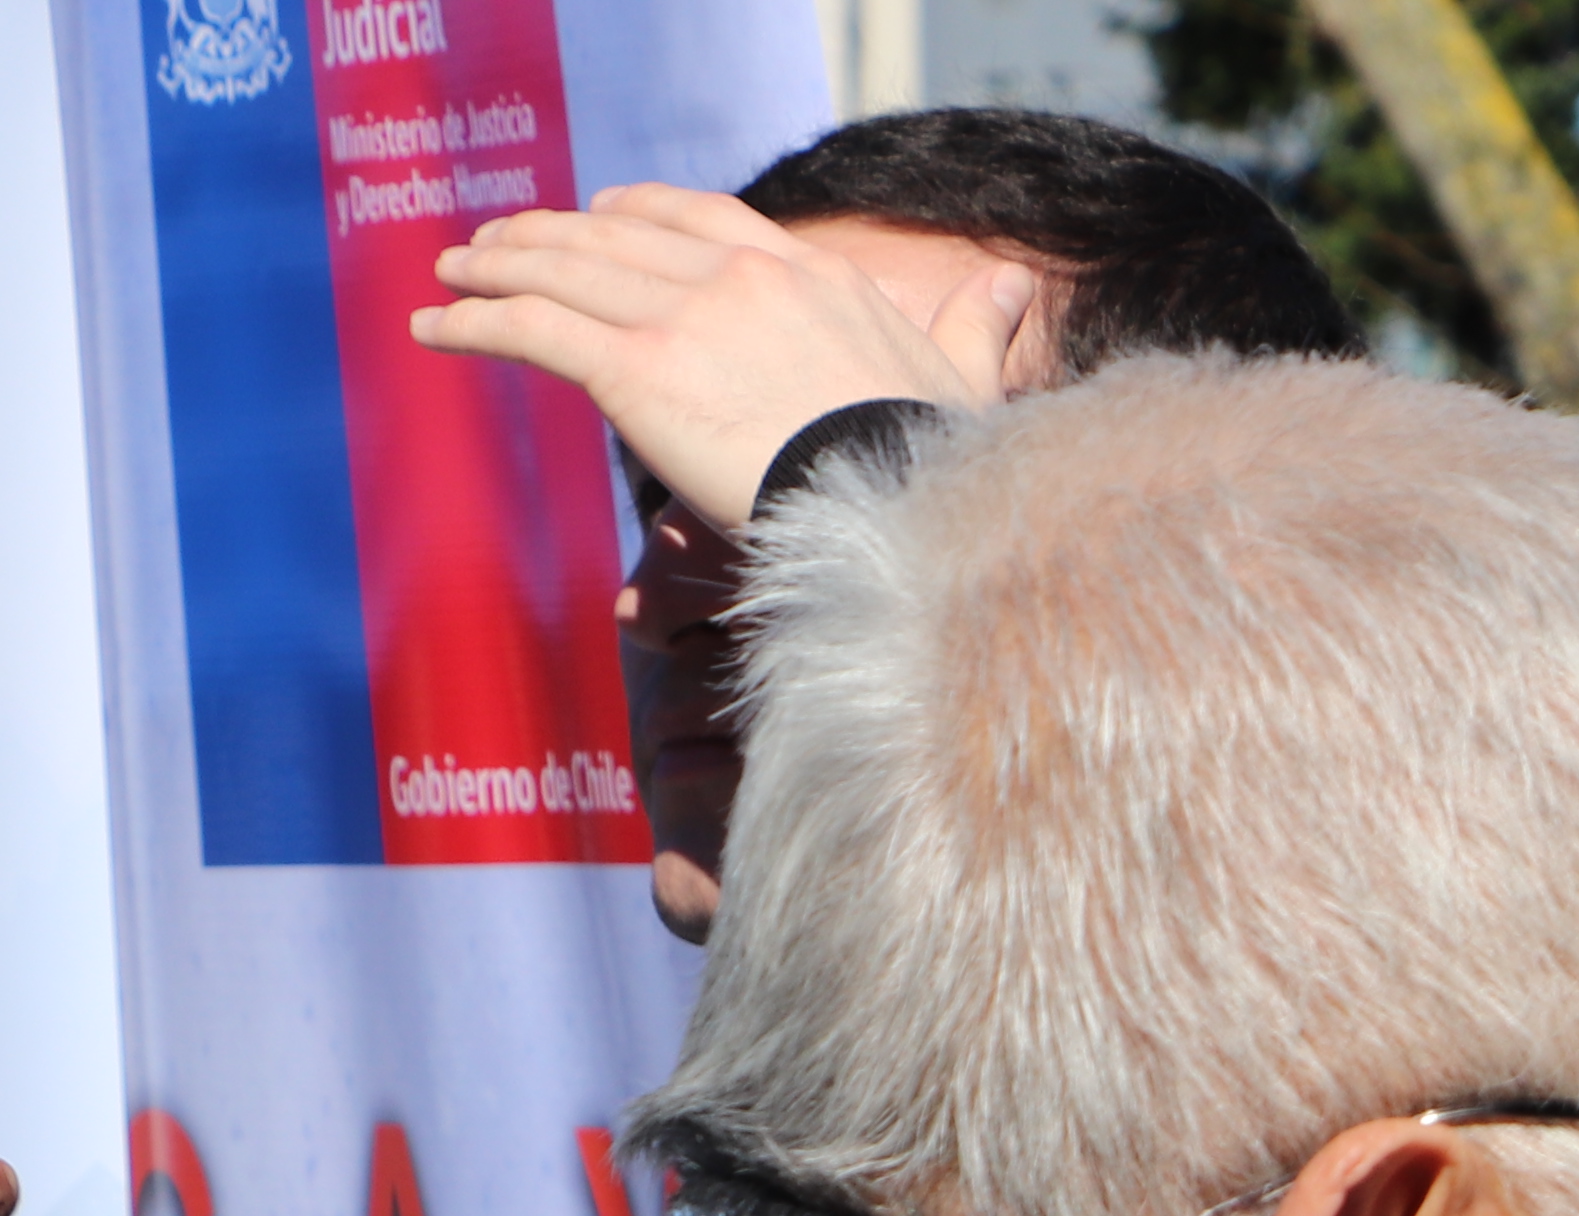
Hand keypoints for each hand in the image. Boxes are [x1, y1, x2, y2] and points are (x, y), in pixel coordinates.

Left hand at [411, 188, 1034, 525]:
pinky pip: (531, 328)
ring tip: (450, 275)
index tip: (598, 218)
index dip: (633, 214)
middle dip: (545, 234)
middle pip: (612, 235)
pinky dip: (471, 322)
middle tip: (496, 245)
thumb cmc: (938, 464)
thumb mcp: (967, 380)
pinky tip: (431, 328)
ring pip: (560, 269)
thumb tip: (1016, 285)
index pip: (698, 218)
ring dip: (493, 267)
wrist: (901, 507)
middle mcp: (737, 275)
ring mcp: (681, 316)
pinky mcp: (634, 368)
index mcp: (806, 272)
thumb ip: (977, 326)